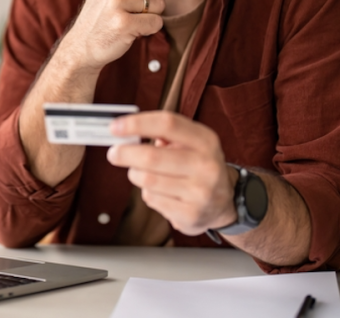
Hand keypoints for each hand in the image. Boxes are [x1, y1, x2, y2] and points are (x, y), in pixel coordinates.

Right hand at [59, 0, 186, 70]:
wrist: (82, 44)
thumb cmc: (102, 13)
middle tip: (142, 7)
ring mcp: (115, 2)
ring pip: (159, 3)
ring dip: (153, 14)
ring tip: (134, 18)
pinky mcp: (122, 23)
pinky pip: (156, 22)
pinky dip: (150, 28)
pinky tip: (135, 30)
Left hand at [106, 111, 235, 235]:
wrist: (225, 202)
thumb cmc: (199, 166)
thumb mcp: (192, 142)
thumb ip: (164, 133)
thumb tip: (126, 129)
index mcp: (205, 140)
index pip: (167, 124)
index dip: (137, 123)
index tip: (115, 126)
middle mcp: (206, 165)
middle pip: (152, 157)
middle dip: (125, 154)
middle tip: (114, 153)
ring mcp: (200, 192)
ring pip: (147, 180)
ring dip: (136, 175)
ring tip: (141, 173)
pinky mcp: (190, 215)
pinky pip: (152, 200)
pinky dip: (147, 193)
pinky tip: (159, 191)